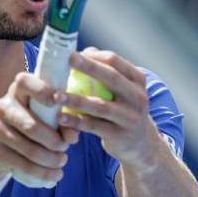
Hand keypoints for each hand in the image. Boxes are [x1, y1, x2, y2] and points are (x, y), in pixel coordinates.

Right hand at [0, 72, 79, 183]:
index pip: (25, 82)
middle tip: (65, 148)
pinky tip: (54, 176)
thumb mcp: (46, 116)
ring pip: (29, 149)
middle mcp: (2, 106)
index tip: (58, 101)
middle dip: (54, 141)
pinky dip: (42, 173)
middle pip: (31, 126)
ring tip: (62, 162)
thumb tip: (72, 135)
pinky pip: (23, 165)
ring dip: (51, 160)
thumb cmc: (32, 121)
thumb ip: (63, 120)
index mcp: (18, 89)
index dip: (42, 91)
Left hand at [57, 48, 161, 168]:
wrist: (141, 144)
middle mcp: (137, 96)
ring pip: (101, 105)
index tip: (71, 54)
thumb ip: (106, 71)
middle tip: (68, 60)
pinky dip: (76, 121)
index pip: (115, 61)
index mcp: (137, 79)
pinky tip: (60, 117)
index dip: (93, 56)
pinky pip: (94, 126)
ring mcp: (130, 117)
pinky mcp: (120, 136)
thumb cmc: (123, 109)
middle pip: (111, 78)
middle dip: (88, 67)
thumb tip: (84, 53)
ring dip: (76, 99)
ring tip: (56, 96)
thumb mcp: (122, 89)